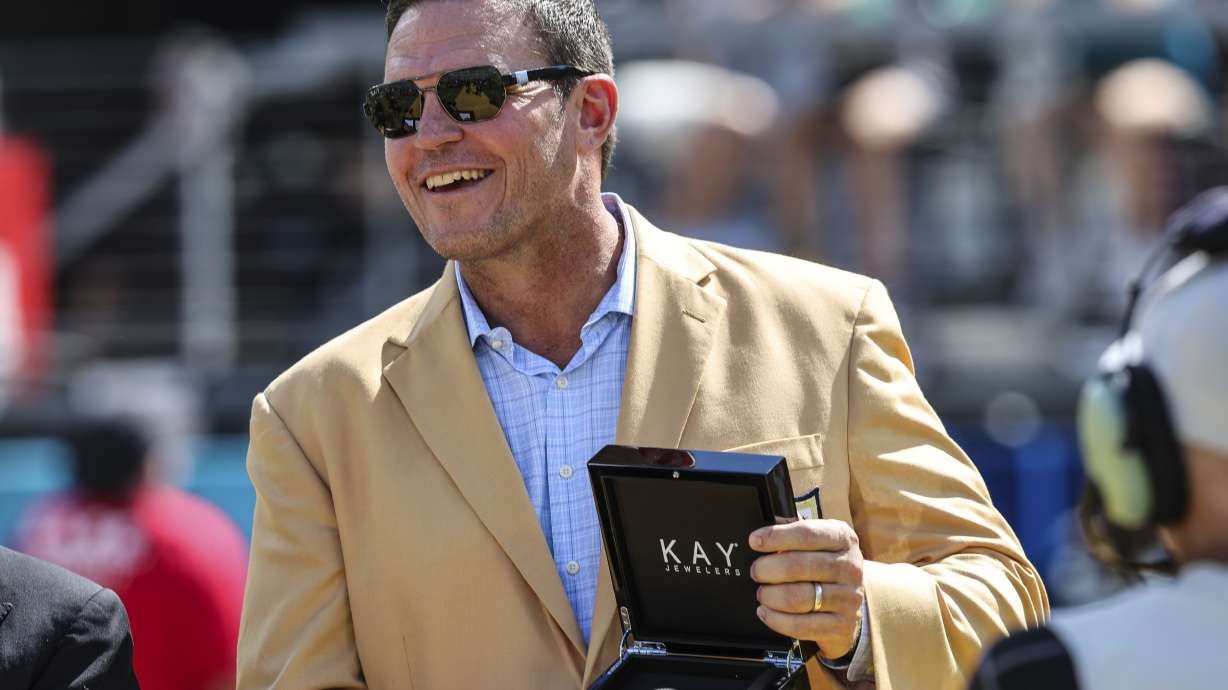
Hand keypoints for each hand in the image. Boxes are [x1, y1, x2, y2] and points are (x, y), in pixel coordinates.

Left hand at [749, 519, 864, 659]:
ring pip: (797, 598)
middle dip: (767, 569)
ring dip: (770, 596)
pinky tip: (766, 612)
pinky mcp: (842, 626)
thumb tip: (760, 539)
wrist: (849, 601)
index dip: (776, 537)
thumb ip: (792, 537)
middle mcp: (850, 567)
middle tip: (756, 572)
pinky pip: (800, 626)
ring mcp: (849, 599)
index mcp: (842, 538)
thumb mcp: (817, 543)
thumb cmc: (822, 566)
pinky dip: (775, 619)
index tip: (754, 541)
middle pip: (797, 566)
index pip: (806, 534)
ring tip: (762, 593)